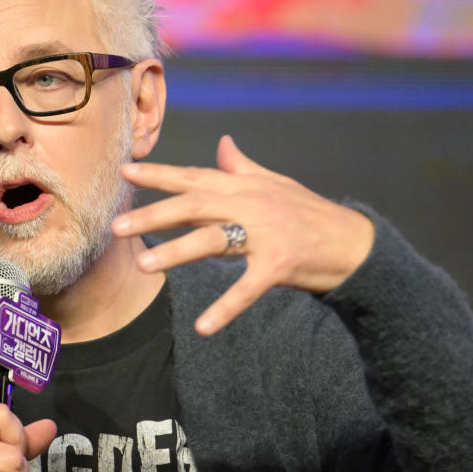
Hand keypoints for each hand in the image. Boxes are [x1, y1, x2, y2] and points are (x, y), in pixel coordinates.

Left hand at [112, 135, 374, 335]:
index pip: (195, 176)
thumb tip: (223, 144)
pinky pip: (247, 288)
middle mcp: (252, 204)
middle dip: (153, 214)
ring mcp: (267, 233)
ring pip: (214, 240)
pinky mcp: (281, 264)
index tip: (125, 171)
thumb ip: (244, 167)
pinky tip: (203, 327)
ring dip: (176, 253)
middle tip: (116, 226)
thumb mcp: (276, 185)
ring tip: (143, 266)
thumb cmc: (310, 214)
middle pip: (195, 205)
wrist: (356, 244)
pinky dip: (225, 308)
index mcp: (246, 186)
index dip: (160, 174)